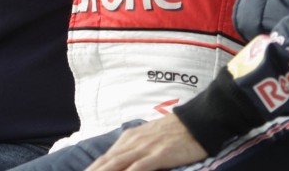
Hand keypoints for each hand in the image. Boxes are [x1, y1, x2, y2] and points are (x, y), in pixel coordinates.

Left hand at [85, 116, 207, 170]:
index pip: (105, 157)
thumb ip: (134, 149)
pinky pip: (141, 166)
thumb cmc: (174, 133)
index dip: (92, 169)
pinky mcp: (160, 153)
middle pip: (107, 162)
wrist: (196, 121)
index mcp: (129, 138)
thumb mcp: (149, 138)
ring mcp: (146, 147)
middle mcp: (133, 142)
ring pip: (118, 164)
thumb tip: (120, 161)